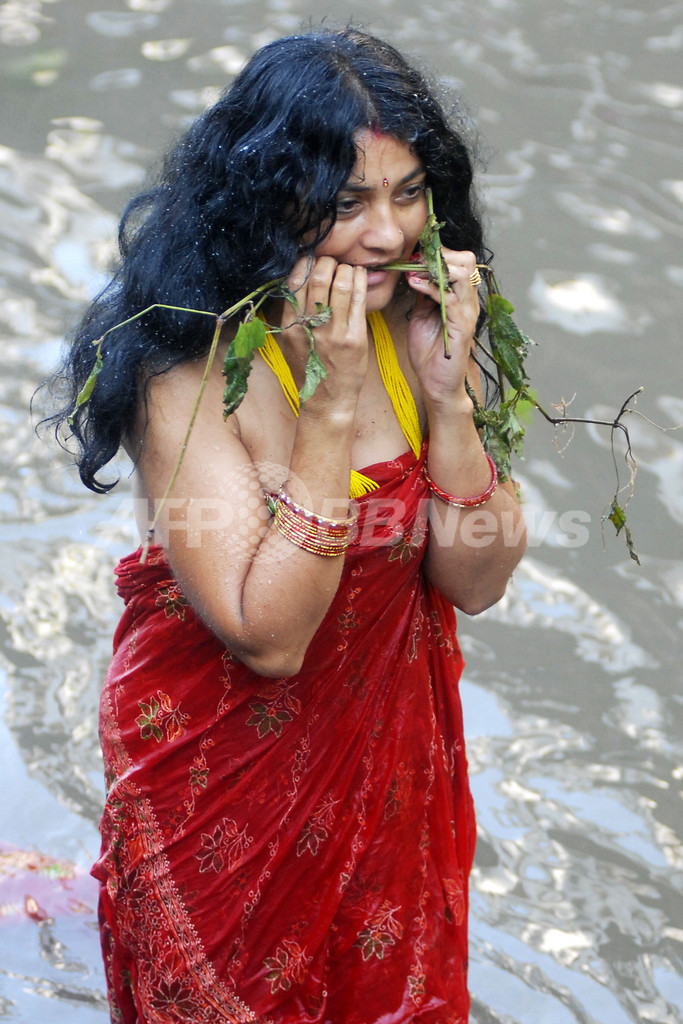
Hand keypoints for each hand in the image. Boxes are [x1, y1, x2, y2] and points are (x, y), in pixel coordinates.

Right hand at [280, 256, 369, 414]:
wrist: (326, 402)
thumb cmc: (309, 369)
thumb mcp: (290, 341)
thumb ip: (292, 312)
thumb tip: (298, 277)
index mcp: (290, 325)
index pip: (295, 280)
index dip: (306, 263)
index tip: (313, 260)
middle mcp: (310, 327)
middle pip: (318, 277)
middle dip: (327, 261)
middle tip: (333, 263)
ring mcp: (333, 333)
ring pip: (340, 283)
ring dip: (346, 268)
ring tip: (347, 269)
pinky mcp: (355, 338)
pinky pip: (359, 299)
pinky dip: (360, 280)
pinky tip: (360, 275)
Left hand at [405, 248, 480, 408]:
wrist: (437, 384)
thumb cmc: (430, 353)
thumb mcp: (420, 315)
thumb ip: (421, 294)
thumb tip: (413, 272)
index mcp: (460, 297)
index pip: (459, 261)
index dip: (438, 252)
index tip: (414, 253)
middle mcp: (468, 302)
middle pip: (466, 261)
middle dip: (440, 255)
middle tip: (415, 260)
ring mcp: (468, 314)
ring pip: (463, 275)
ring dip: (436, 267)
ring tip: (414, 270)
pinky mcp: (462, 328)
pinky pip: (451, 300)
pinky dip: (431, 288)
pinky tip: (414, 284)